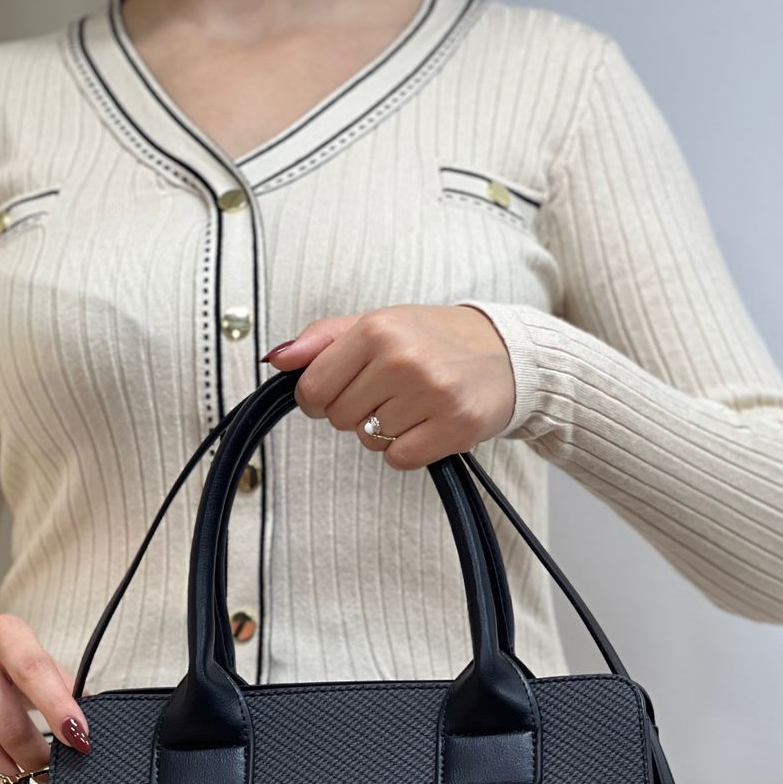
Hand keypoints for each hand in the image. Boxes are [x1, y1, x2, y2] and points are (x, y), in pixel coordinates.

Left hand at [261, 303, 514, 467]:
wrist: (507, 354)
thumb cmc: (434, 340)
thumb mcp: (379, 324)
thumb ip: (323, 339)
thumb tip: (276, 359)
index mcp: (378, 329)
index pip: (313, 388)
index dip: (318, 399)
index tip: (338, 392)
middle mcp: (403, 359)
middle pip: (338, 418)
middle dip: (356, 411)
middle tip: (389, 393)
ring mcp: (430, 395)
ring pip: (368, 439)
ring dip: (384, 430)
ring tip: (414, 404)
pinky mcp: (453, 428)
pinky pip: (398, 459)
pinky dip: (407, 450)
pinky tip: (427, 425)